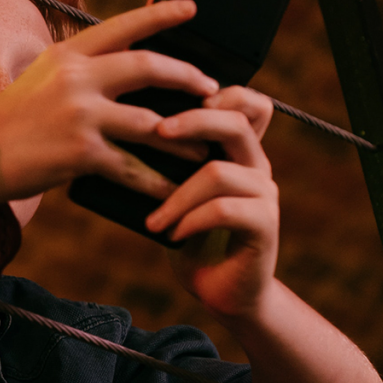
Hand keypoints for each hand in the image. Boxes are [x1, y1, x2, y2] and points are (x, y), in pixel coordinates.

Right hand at [0, 0, 218, 203]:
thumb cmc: (6, 122)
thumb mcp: (38, 79)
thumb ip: (75, 70)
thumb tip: (115, 68)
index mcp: (67, 55)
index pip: (122, 26)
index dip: (161, 15)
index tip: (191, 10)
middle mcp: (76, 78)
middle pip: (148, 68)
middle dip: (187, 77)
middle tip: (211, 89)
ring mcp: (81, 114)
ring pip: (151, 122)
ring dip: (184, 136)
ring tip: (204, 147)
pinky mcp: (82, 153)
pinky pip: (133, 167)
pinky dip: (157, 182)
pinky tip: (174, 190)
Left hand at [145, 86, 279, 317]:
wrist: (222, 289)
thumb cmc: (189, 236)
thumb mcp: (173, 192)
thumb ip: (165, 162)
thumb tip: (117, 130)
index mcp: (238, 151)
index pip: (248, 102)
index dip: (219, 92)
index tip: (174, 102)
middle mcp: (256, 165)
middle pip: (235, 122)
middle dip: (192, 122)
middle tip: (156, 131)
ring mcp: (264, 194)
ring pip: (219, 171)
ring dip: (176, 195)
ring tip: (154, 220)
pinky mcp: (265, 225)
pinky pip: (225, 210)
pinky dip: (191, 220)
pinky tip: (172, 234)